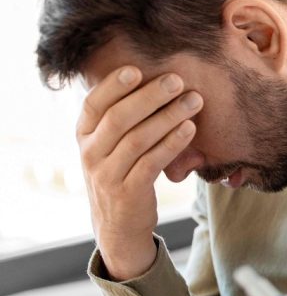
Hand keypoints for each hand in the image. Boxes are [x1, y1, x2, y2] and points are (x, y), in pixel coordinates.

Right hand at [77, 66, 202, 280]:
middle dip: (150, 96)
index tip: (136, 69)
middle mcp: (90, 153)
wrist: (119, 226)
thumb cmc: (123, 173)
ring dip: (168, 117)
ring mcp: (107, 174)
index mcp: (85, 135)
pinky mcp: (128, 192)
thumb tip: (157, 80)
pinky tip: (189, 129)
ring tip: (193, 101)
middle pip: (119, 118)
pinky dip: (171, 143)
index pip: (94, 104)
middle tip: (177, 80)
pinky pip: (151, 163)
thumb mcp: (113, 146)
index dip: (113, 85)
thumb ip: (125, 119)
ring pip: (137, 139)